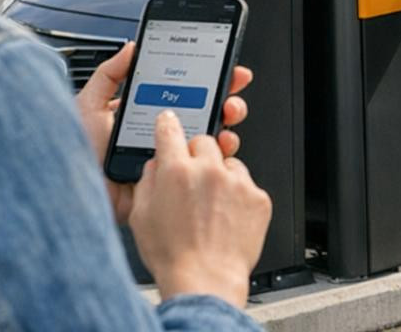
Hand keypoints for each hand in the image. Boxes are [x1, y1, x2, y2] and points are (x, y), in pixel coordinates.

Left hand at [75, 42, 252, 223]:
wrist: (75, 193)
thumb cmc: (75, 154)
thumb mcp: (88, 105)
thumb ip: (108, 74)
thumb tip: (131, 47)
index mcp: (145, 115)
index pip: (183, 92)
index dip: (207, 79)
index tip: (226, 67)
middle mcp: (162, 135)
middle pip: (204, 112)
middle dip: (225, 96)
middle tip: (232, 88)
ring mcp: (171, 158)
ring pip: (210, 138)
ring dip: (226, 122)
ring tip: (226, 114)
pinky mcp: (175, 181)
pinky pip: (203, 168)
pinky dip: (220, 154)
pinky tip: (220, 142)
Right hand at [129, 111, 270, 308]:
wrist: (206, 279)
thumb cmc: (173, 254)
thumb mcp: (141, 216)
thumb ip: (147, 181)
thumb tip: (155, 166)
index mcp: (176, 171)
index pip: (170, 130)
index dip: (168, 124)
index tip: (169, 121)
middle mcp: (208, 170)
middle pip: (205, 141)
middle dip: (197, 154)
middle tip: (192, 177)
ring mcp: (237, 182)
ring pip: (229, 162)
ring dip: (220, 175)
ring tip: (211, 205)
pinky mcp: (258, 196)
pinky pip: (247, 184)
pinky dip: (238, 195)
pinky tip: (227, 216)